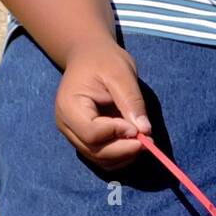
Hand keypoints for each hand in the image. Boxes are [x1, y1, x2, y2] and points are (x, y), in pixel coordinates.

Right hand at [55, 38, 151, 171]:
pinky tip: (134, 143)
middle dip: (123, 150)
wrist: (88, 57)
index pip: (92, 133)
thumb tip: (145, 131)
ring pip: (98, 158)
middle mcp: (66, 125)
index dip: (117, 134)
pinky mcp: (84, 139)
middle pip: (94, 151)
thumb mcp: (121, 73)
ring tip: (144, 141)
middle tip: (148, 141)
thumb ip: (131, 101)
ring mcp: (73, 134)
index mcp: (69, 106)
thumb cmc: (103, 60)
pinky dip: (119, 156)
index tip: (138, 128)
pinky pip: (101, 156)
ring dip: (123, 156)